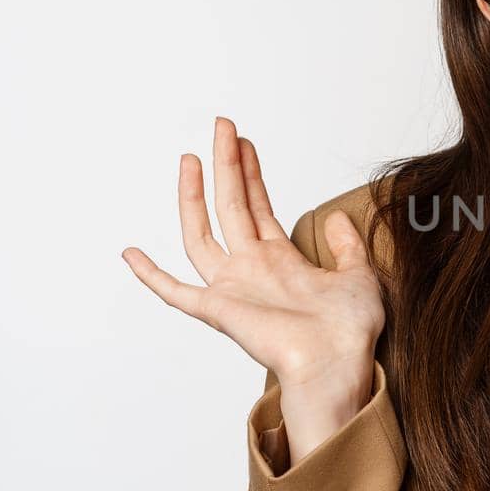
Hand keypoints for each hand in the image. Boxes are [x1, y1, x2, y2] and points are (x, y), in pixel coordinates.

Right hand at [121, 116, 385, 452]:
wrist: (340, 364)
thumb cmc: (351, 332)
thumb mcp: (359, 276)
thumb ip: (347, 247)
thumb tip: (337, 216)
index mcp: (281, 261)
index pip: (258, 206)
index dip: (250, 173)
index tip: (243, 141)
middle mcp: (252, 270)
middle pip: (231, 206)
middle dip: (227, 165)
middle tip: (223, 126)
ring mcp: (232, 288)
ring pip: (202, 233)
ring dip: (194, 196)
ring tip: (192, 157)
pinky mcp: (219, 311)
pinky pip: (176, 292)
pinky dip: (152, 275)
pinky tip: (130, 253)